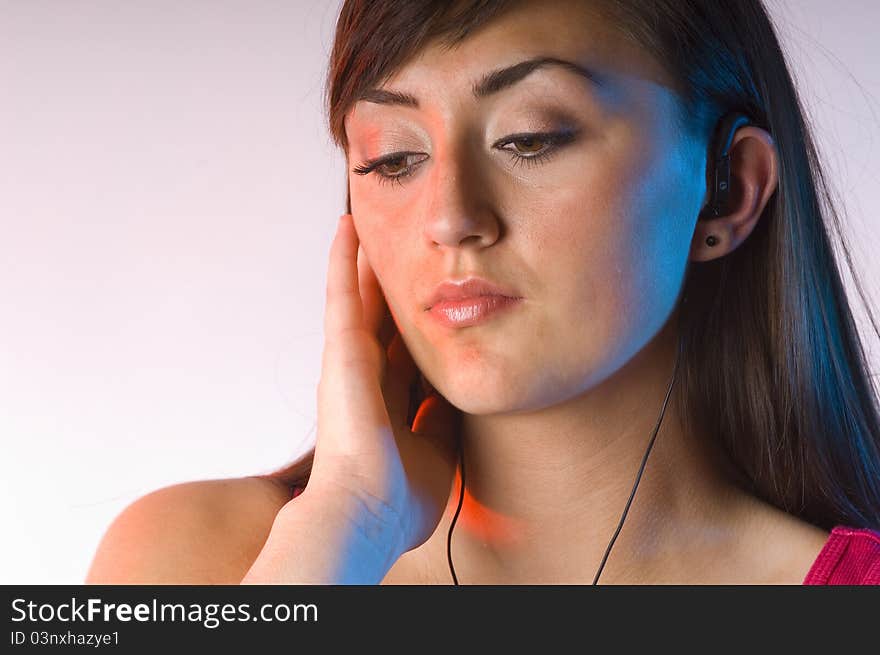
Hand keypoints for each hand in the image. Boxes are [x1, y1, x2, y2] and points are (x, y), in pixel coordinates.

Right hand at [303, 213, 460, 557]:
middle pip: (384, 319)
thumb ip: (444, 420)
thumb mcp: (439, 450)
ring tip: (369, 223)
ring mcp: (350, 360)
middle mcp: (368, 377)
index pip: (406, 354)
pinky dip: (342, 259)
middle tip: (403, 250)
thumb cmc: (400, 494)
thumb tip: (455, 399)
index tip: (434, 305)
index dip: (419, 328)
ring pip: (360, 298)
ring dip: (365, 263)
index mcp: (390, 403)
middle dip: (393, 288)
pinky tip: (347, 227)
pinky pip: (340, 293)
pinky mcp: (340, 348)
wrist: (372, 509)